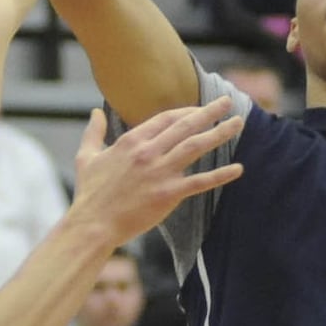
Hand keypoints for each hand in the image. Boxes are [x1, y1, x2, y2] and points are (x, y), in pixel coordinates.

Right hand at [70, 98, 243, 244]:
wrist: (93, 224)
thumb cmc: (89, 193)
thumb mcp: (87, 156)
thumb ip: (94, 132)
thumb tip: (95, 113)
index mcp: (132, 141)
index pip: (167, 118)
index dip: (187, 111)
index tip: (201, 109)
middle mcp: (149, 152)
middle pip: (186, 125)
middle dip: (210, 112)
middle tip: (229, 102)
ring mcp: (160, 172)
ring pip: (196, 146)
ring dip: (220, 133)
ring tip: (238, 123)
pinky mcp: (168, 194)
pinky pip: (200, 182)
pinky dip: (221, 174)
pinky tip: (238, 168)